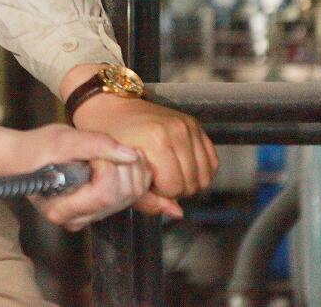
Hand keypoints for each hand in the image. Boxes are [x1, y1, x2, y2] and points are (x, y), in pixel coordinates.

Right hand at [0, 120, 150, 230]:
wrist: (24, 158)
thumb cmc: (35, 149)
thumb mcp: (61, 140)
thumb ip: (95, 145)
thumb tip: (130, 155)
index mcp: (62, 210)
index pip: (104, 193)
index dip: (107, 165)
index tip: (91, 150)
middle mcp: (79, 220)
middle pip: (122, 194)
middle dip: (121, 164)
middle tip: (100, 148)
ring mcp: (92, 217)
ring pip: (133, 194)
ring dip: (130, 167)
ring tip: (107, 151)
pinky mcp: (102, 209)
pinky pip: (134, 194)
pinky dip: (135, 172)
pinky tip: (117, 159)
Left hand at [71, 94, 218, 218]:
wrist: (109, 106)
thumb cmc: (108, 137)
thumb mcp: (117, 171)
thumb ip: (145, 198)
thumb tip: (178, 214)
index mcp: (156, 141)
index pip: (173, 188)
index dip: (158, 192)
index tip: (143, 181)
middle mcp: (177, 131)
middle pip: (191, 184)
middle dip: (172, 188)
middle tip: (152, 177)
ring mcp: (188, 125)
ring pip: (204, 176)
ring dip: (187, 181)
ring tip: (164, 171)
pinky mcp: (194, 124)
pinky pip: (212, 161)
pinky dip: (199, 170)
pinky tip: (179, 166)